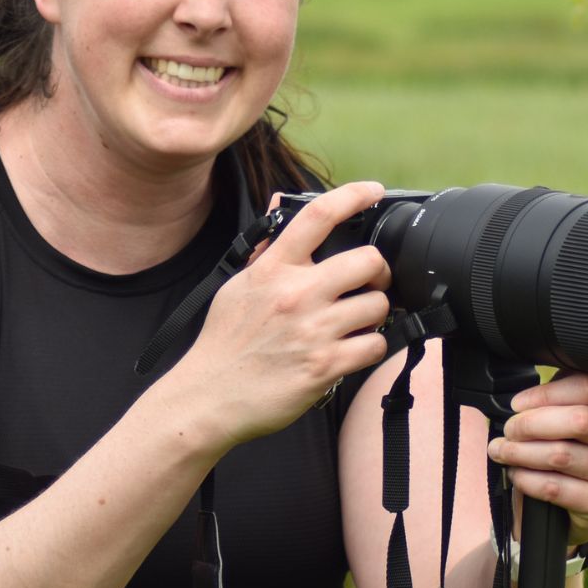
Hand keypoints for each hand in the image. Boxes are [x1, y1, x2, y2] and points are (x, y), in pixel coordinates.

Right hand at [171, 181, 392, 444]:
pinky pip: (375, 346)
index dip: (353, 195)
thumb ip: (266, 248)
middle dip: (378, 271)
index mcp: (273, 269)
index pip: (318, 216)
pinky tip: (353, 350)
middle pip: (368, 260)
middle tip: (370, 283)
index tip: (373, 191)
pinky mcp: (325, 366)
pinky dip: (371, 348)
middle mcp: (296, 294)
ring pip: (378, 305)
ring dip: (374, 314)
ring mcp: (313, 330)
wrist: (210, 396)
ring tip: (356, 323)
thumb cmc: (225, 342)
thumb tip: (280, 204)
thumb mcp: (238, 285)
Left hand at [487, 371, 587, 547]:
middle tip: (509, 429)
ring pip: (562, 455)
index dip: (546, 394)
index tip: (518, 403)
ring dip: (521, 452)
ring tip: (502, 450)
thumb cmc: (575, 437)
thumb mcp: (573, 403)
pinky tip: (516, 473)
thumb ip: (560, 390)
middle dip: (532, 424)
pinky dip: (527, 479)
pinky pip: (555, 488)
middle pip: (580, 421)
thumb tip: (523, 402)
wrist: (587, 493)